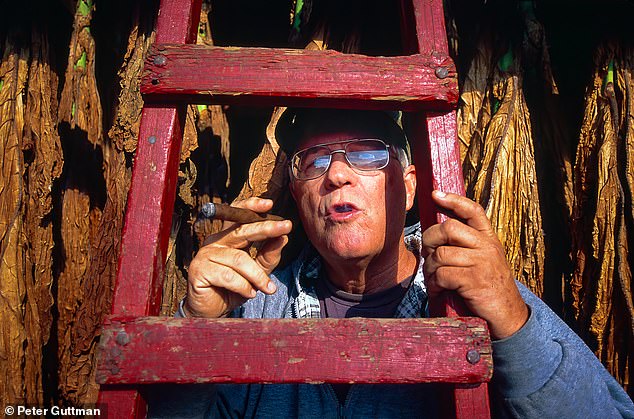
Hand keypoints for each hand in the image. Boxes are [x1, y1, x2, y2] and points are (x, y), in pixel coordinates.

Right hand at [185, 197, 291, 317]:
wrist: (212, 313)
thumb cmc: (233, 289)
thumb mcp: (257, 272)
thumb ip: (268, 255)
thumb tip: (283, 238)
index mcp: (227, 237)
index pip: (237, 216)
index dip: (251, 206)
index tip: (270, 204)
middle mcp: (214, 241)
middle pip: (241, 230)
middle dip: (266, 228)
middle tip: (286, 227)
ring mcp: (204, 255)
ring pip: (239, 259)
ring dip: (257, 276)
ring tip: (268, 288)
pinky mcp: (198, 270)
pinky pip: (228, 276)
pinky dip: (243, 286)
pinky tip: (249, 294)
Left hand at [421, 191, 528, 339]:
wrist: (509, 316)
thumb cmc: (489, 287)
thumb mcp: (485, 260)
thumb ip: (468, 245)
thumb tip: (438, 234)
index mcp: (489, 238)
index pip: (473, 210)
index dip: (453, 200)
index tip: (435, 194)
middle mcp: (487, 246)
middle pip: (448, 228)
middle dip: (429, 240)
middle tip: (428, 255)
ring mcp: (482, 262)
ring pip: (440, 254)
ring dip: (429, 268)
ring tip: (433, 278)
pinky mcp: (474, 280)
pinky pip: (442, 274)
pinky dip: (434, 284)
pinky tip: (439, 290)